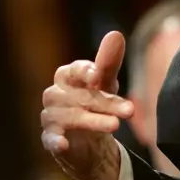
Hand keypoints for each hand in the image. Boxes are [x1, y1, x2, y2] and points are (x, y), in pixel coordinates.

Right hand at [41, 31, 132, 179]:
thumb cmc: (96, 104)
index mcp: (67, 76)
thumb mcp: (105, 83)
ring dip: (92, 121)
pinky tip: (63, 144)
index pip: (75, 70)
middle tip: (130, 110)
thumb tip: (116, 34)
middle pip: (79, 96)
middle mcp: (55, 94)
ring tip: (115, 125)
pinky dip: (55, 141)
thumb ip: (109, 62)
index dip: (86, 72)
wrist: (89, 142)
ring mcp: (51, 117)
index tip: (98, 77)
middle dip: (105, 102)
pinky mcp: (50, 139)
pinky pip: (50, 139)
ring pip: (70, 117)